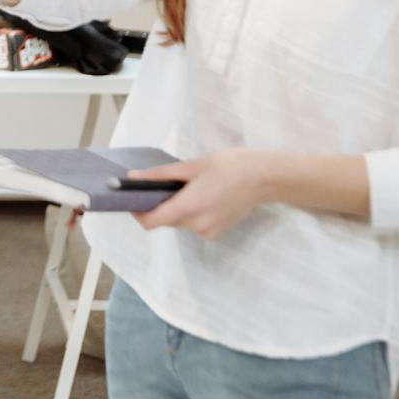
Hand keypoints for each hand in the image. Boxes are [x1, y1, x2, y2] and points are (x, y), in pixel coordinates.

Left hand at [131, 150, 277, 239]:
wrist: (265, 178)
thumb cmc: (229, 166)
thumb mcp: (191, 166)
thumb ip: (160, 175)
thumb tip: (133, 178)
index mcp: (188, 208)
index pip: (150, 221)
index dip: (138, 211)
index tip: (133, 198)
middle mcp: (196, 225)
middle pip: (165, 220)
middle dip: (160, 205)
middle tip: (165, 184)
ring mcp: (208, 232)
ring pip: (180, 222)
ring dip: (177, 208)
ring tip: (190, 186)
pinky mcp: (217, 232)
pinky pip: (194, 224)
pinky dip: (192, 212)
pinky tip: (204, 195)